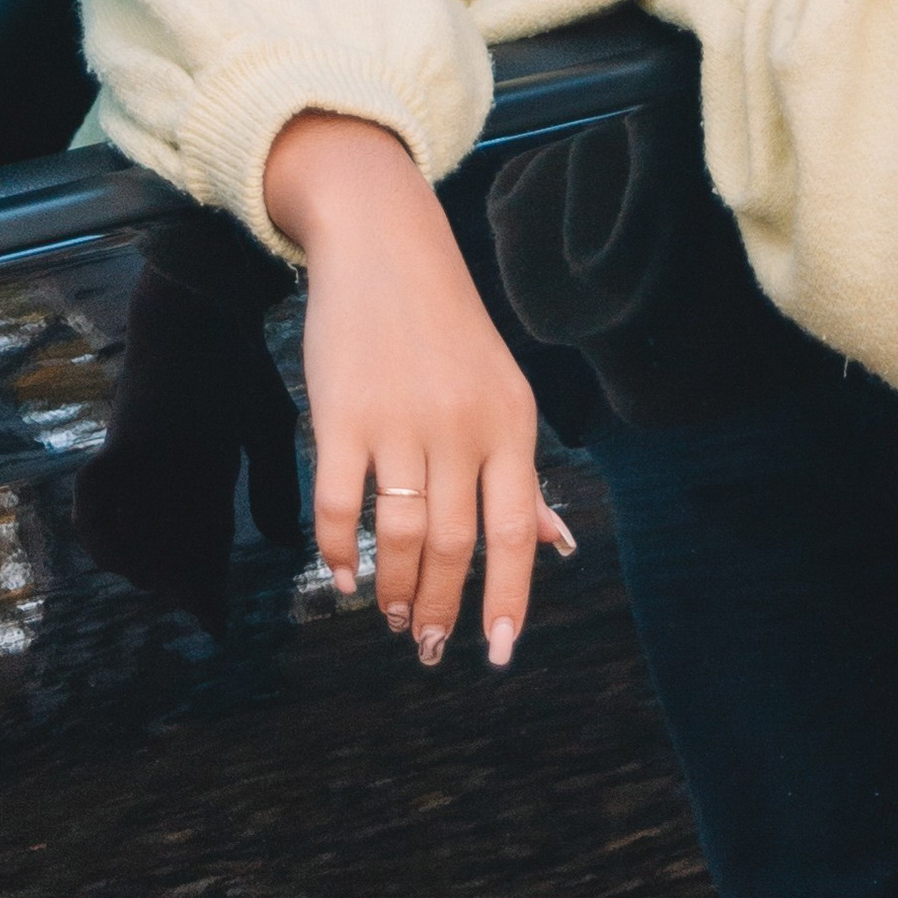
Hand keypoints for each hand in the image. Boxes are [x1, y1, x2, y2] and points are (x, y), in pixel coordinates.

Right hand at [263, 113, 573, 666]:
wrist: (386, 245)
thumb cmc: (449, 329)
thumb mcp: (502, 393)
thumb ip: (521, 474)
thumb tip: (556, 545)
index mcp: (510, 422)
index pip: (515, 532)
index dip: (507, 599)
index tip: (495, 653)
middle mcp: (461, 426)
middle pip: (454, 546)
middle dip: (440, 608)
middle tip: (425, 644)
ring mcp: (400, 422)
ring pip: (400, 537)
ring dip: (394, 591)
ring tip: (391, 616)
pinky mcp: (341, 417)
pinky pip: (340, 507)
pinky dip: (340, 554)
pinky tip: (344, 577)